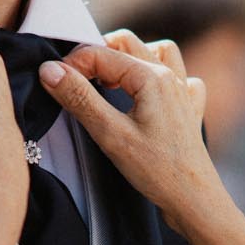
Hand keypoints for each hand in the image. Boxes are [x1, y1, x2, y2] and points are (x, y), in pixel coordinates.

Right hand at [39, 30, 222, 226]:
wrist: (194, 200)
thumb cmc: (156, 170)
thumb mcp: (110, 134)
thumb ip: (79, 98)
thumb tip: (50, 69)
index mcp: (151, 77)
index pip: (101, 53)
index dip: (72, 64)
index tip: (53, 83)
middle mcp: (170, 76)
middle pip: (127, 43)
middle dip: (97, 55)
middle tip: (77, 82)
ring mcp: (183, 91)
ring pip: (155, 52)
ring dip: (129, 58)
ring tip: (110, 82)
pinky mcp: (189, 109)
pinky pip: (178, 76)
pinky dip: (161, 76)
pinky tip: (150, 96)